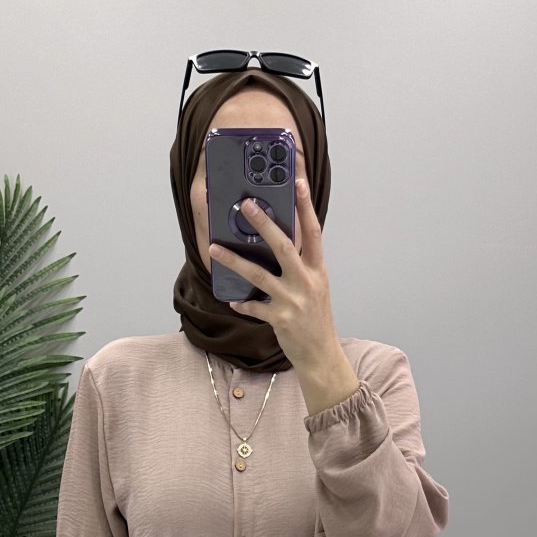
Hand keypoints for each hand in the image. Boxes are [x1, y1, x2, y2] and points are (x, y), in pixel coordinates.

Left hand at [208, 175, 338, 369]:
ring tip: (215, 249)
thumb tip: (280, 242)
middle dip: (263, 224)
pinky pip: (254, 307)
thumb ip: (302, 265)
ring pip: (259, 275)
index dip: (306, 206)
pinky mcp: (280, 319)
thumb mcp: (316, 287)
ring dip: (234, 261)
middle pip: (283, 246)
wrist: (321, 355)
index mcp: (317, 269)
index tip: (298, 182)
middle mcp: (306, 282)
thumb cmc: (316, 319)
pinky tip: (232, 299)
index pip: (313, 231)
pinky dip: (242, 303)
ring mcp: (293, 300)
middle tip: (246, 205)